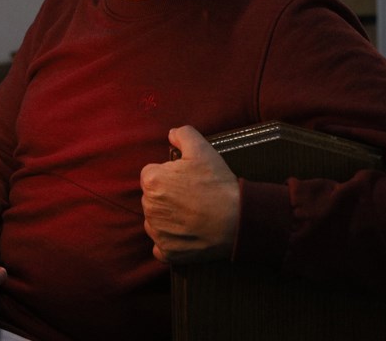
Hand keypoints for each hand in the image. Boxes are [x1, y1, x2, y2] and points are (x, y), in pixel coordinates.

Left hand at [140, 125, 238, 263]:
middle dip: (167, 195)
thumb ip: (183, 134)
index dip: (169, 174)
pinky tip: (187, 233)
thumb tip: (171, 133)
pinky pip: (161, 245)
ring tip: (192, 214)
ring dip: (168, 217)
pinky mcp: (167, 252)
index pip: (151, 173)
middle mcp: (149, 207)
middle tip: (192, 196)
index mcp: (152, 181)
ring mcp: (157, 232)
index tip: (186, 179)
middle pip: (152, 197)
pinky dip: (171, 241)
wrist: (237, 220)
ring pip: (155, 220)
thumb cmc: (218, 184)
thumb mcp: (203, 149)